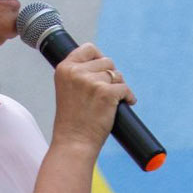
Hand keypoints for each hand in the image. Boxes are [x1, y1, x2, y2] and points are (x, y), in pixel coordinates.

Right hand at [51, 42, 136, 156]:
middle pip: (106, 61)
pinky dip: (128, 97)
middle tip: (106, 92)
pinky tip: (125, 104)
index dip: (99, 57)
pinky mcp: (106, 93)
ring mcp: (91, 82)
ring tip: (110, 102)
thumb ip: (79, 74)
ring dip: (118, 87)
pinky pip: (125, 88)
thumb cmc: (72, 121)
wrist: (74, 143)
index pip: (88, 49)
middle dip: (110, 75)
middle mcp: (76, 72)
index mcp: (64, 69)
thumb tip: (103, 63)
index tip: (102, 69)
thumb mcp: (68, 90)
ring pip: (117, 75)